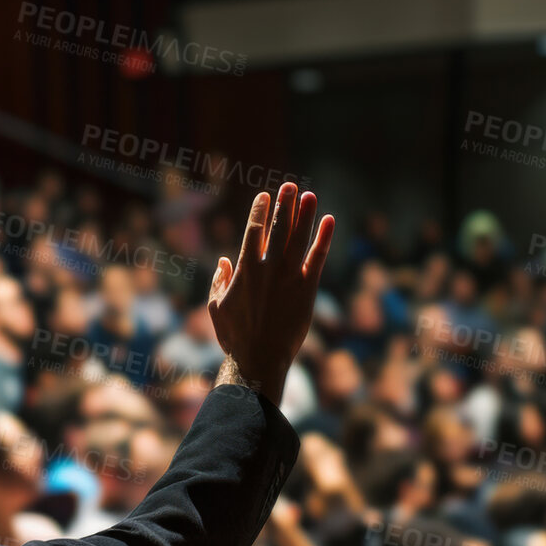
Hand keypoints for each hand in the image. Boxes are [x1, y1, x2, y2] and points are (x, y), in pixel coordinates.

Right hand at [208, 184, 333, 405]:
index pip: (254, 230)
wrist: (259, 359)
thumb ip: (219, 281)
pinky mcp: (307, 289)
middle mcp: (268, 268)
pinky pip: (318, 257)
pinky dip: (324, 238)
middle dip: (284, 204)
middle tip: (290, 187)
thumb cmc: (235, 336)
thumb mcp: (216, 307)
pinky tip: (329, 220)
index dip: (259, 210)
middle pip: (279, 227)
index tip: (264, 196)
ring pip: (299, 237)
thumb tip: (223, 260)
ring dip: (305, 214)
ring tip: (309, 195)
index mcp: (245, 269)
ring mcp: (289, 277)